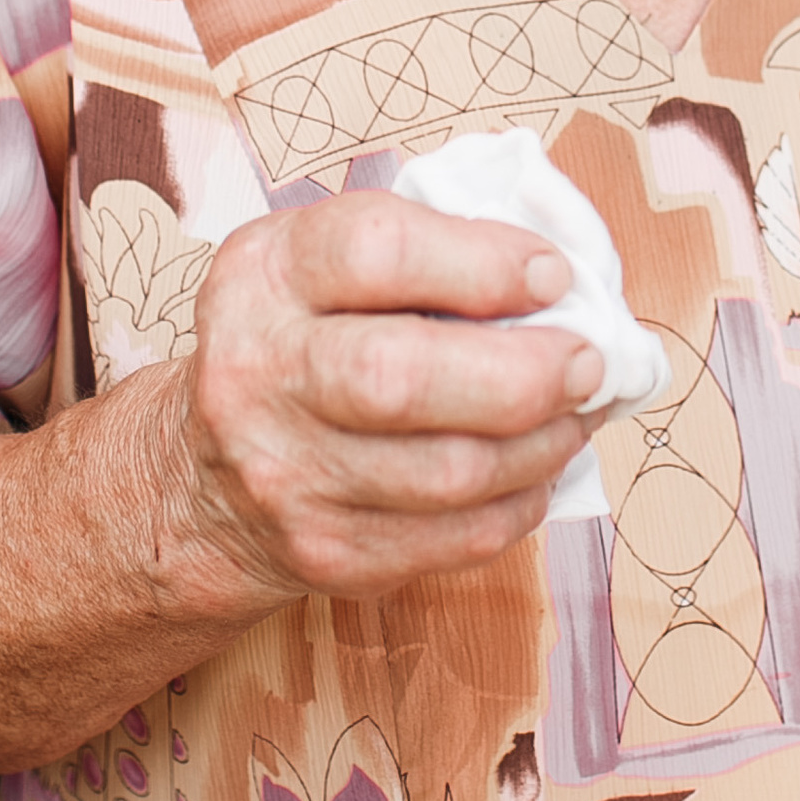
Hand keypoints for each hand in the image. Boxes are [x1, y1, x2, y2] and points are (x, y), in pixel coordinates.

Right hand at [171, 192, 599, 602]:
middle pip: (403, 379)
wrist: (211, 482)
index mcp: (266, 275)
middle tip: (588, 359)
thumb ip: (426, 248)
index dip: (483, 261)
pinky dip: (522, 499)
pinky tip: (538, 466)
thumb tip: (561, 277)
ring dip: (544, 441)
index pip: (375, 251)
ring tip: (577, 411)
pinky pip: (458, 536)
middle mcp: (260, 372)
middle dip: (525, 371)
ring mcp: (287, 475)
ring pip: (449, 471)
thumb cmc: (304, 344)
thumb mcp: (324, 264)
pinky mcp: (328, 553)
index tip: (553, 274)